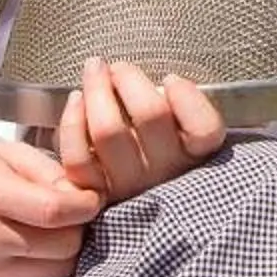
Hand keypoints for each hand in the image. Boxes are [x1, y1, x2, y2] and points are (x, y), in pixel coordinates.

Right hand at [0, 138, 100, 276]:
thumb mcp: (8, 153)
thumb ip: (49, 170)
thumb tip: (84, 194)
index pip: (55, 211)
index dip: (85, 205)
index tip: (92, 197)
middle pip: (64, 246)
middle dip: (80, 228)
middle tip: (73, 212)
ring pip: (58, 269)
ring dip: (67, 249)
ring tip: (56, 228)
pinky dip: (48, 265)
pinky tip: (38, 244)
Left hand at [55, 57, 227, 203]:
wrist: (121, 208)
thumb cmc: (154, 155)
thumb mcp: (184, 133)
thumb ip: (181, 107)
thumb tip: (166, 84)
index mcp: (195, 158)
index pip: (204, 129)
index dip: (186, 97)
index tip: (171, 80)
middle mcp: (165, 174)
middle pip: (150, 114)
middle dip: (129, 78)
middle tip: (119, 68)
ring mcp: (129, 186)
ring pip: (109, 131)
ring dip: (97, 90)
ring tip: (95, 71)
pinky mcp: (94, 192)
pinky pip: (78, 157)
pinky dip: (72, 122)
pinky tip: (76, 100)